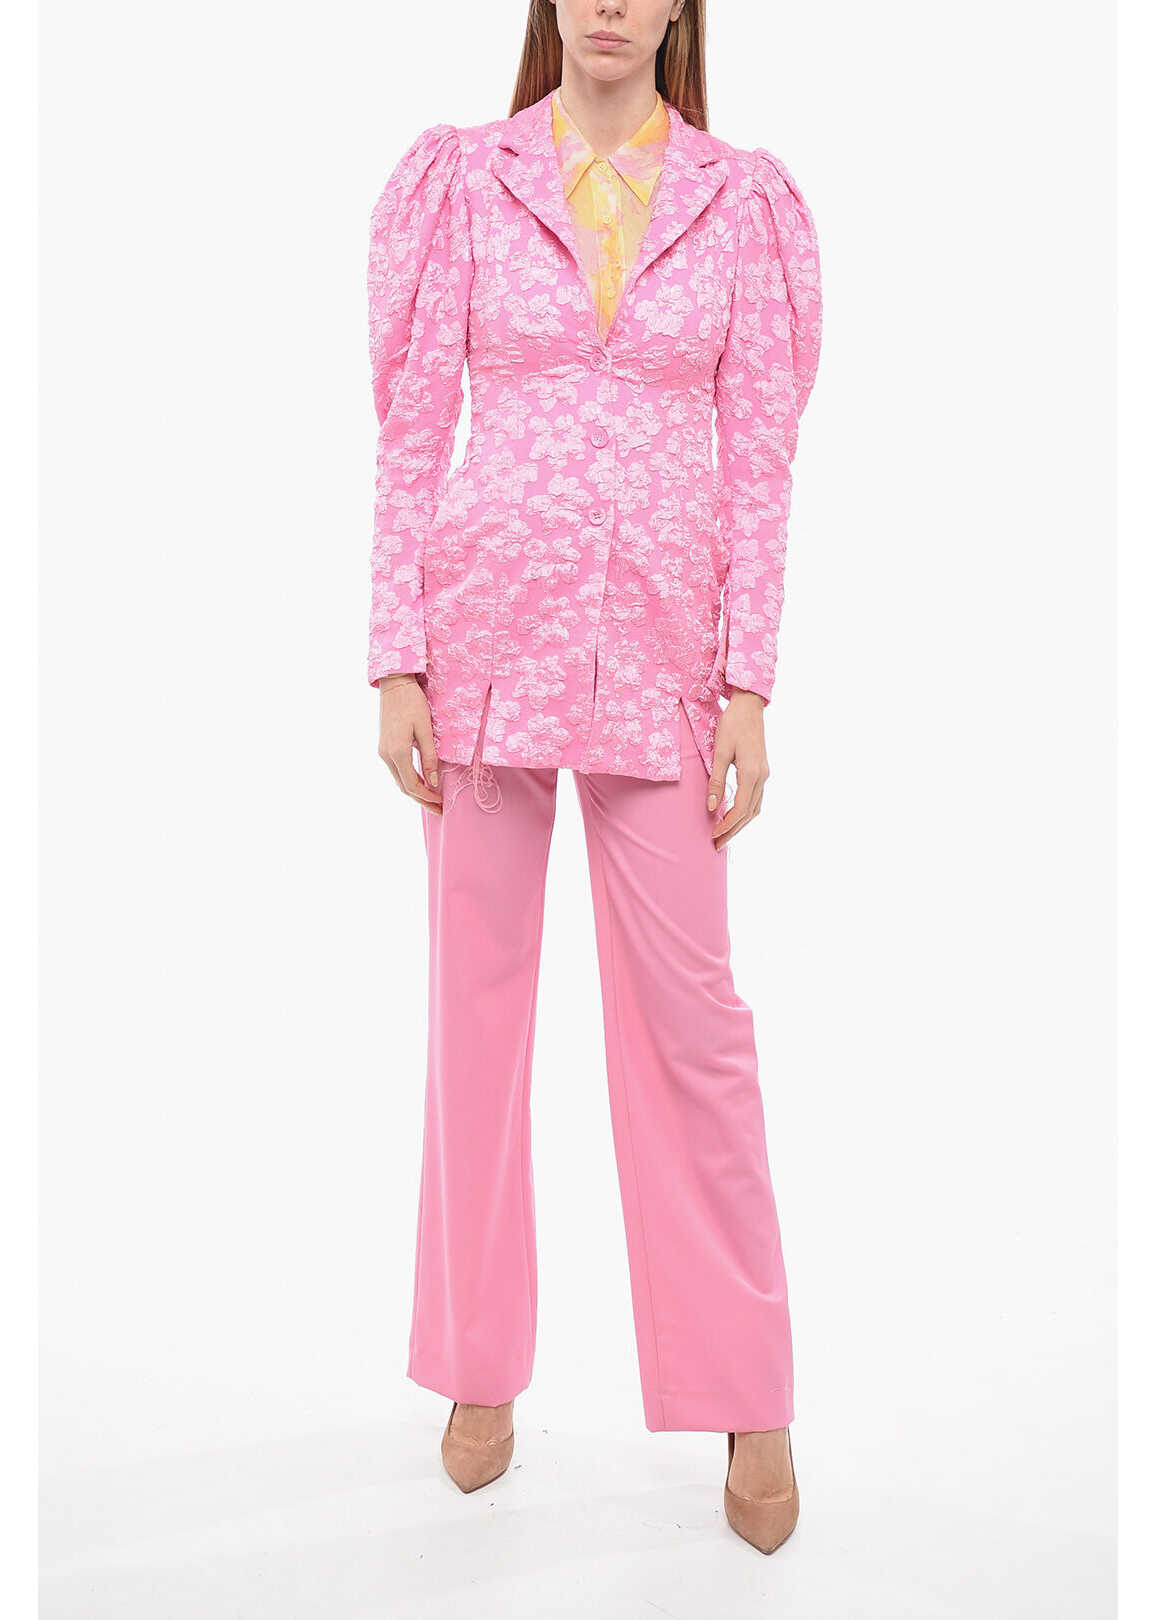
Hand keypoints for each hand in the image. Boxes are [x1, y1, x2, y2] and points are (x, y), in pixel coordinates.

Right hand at [378, 674, 441, 813]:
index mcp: (397, 752)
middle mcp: (386, 755)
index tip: (441, 803)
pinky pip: (397, 770)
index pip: (412, 784)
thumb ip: (429, 756)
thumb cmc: (412, 703)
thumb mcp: (425, 729)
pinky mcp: (384, 746)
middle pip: (404, 786)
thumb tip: (433, 782)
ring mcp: (383, 751)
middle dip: (421, 799)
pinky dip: (409, 779)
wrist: (394, 685)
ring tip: (431, 799)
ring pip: (399, 779)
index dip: (427, 797)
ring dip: (415, 791)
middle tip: (438, 809)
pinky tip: (421, 781)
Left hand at [706, 689, 768, 848]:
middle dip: (733, 831)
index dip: (727, 826)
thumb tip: (712, 807)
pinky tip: (735, 816)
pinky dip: (746, 812)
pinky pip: (756, 798)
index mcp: (752, 773)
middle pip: (749, 813)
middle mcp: (762, 776)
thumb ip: (717, 781)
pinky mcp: (762, 770)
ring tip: (725, 836)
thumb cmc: (732, 724)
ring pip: (755, 808)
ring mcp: (764, 774)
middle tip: (717, 845)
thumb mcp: (720, 752)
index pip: (740, 809)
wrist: (749, 705)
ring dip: (741, 824)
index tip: (713, 836)